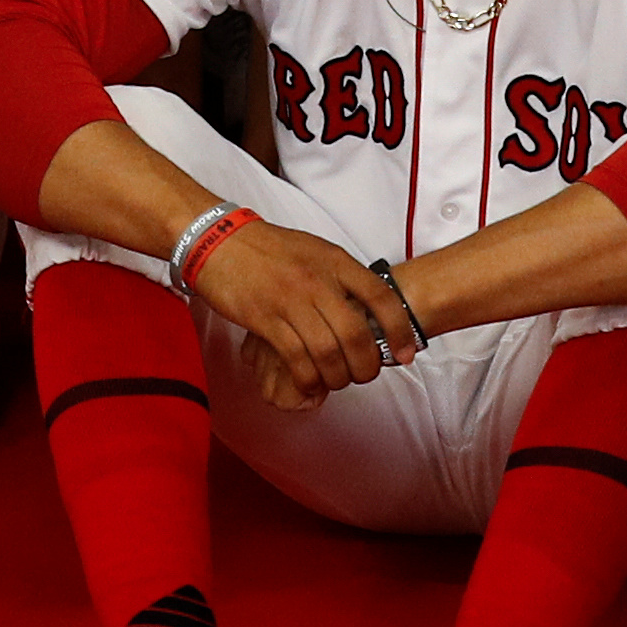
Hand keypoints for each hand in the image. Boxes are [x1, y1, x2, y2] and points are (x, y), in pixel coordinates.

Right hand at [191, 216, 420, 405]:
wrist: (219, 241)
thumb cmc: (269, 249)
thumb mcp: (315, 251)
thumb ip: (341, 277)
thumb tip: (368, 312)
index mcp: (335, 261)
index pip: (381, 297)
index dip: (400, 330)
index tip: (406, 354)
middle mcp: (317, 280)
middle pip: (356, 335)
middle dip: (367, 365)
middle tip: (365, 375)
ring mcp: (290, 300)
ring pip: (328, 353)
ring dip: (338, 377)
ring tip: (338, 381)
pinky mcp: (265, 320)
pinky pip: (296, 360)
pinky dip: (308, 380)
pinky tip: (310, 384)